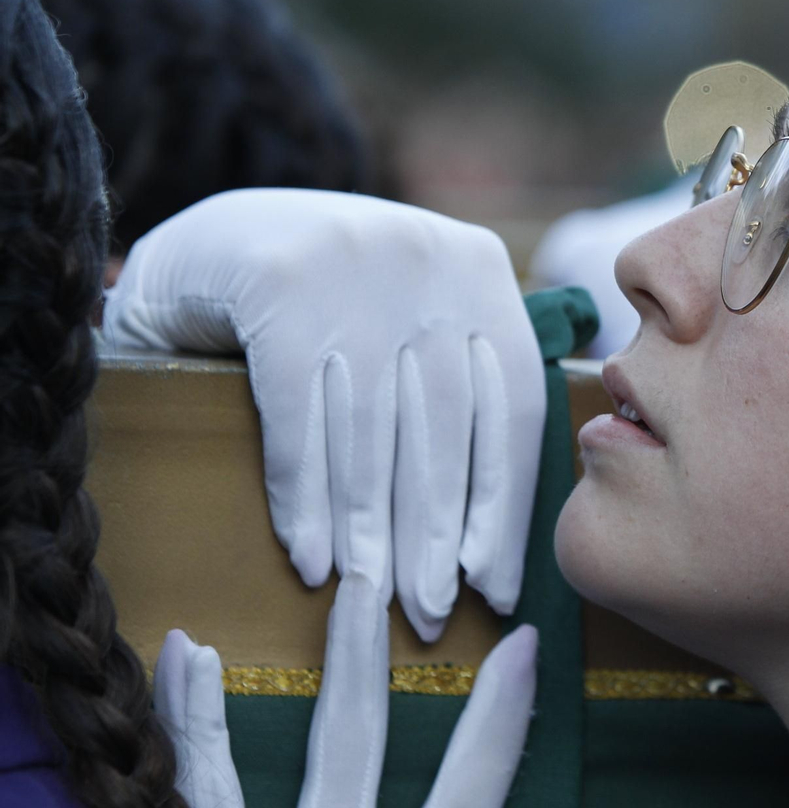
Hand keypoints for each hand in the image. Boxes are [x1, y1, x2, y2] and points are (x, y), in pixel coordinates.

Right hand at [104, 188, 544, 637]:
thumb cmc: (328, 304)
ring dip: (370, 529)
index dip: (504, 505)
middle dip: (436, 533)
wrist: (209, 242)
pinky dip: (304, 495)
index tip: (493, 584)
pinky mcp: (275, 285)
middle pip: (444, 426)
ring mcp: (352, 266)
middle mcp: (426, 259)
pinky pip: (298, 416)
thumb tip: (496, 524)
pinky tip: (308, 560)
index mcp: (479, 267)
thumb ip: (462, 382)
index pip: (512, 405)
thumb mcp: (412, 316)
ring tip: (371, 599)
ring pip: (372, 428)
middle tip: (428, 614)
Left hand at [155, 595, 539, 807]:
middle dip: (368, 661)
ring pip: (285, 749)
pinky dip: (193, 717)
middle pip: (360, 741)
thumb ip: (453, 806)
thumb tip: (492, 793)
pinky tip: (189, 655)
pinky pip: (197, 782)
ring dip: (314, 666)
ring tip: (335, 593)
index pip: (473, 787)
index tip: (525, 642)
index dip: (503, 717)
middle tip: (375, 583)